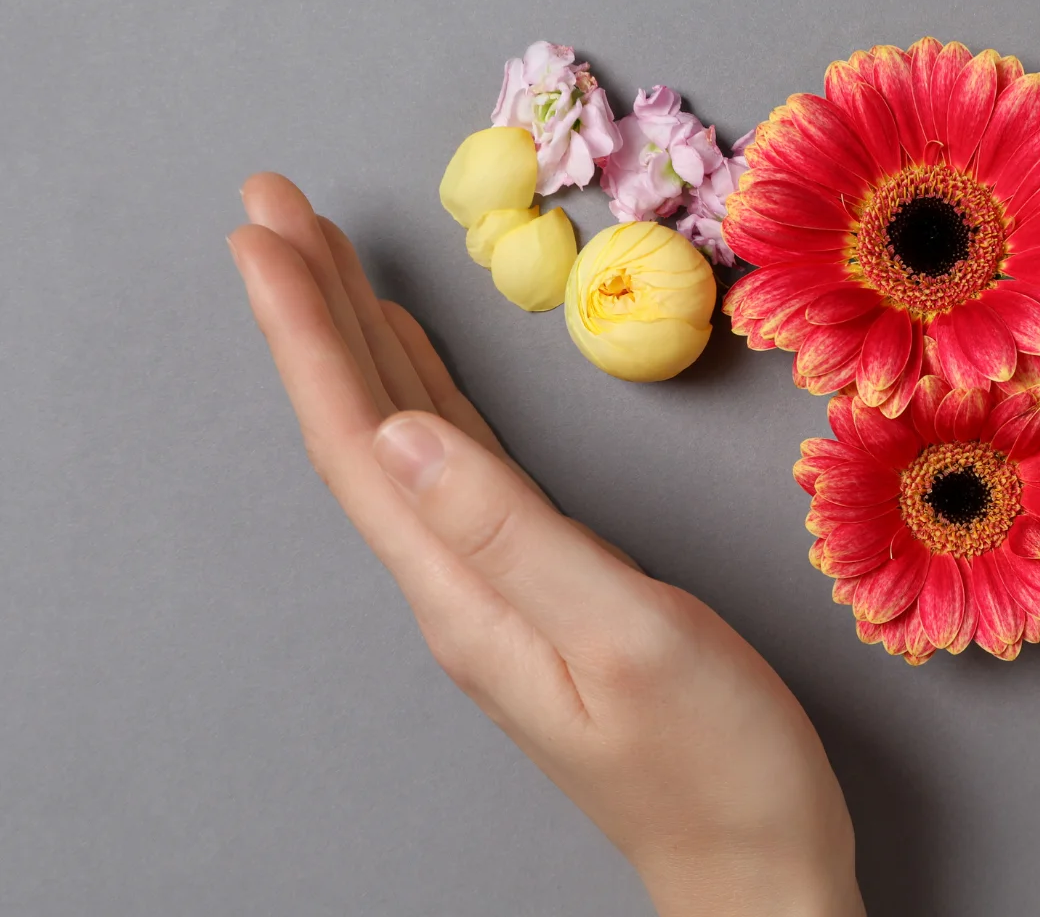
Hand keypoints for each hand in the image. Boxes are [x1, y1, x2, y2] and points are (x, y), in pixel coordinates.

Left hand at [228, 175, 862, 916]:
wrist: (755, 864)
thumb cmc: (715, 763)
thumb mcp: (627, 637)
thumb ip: (515, 534)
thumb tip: (407, 433)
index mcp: (466, 591)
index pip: (359, 439)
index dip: (307, 330)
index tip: (267, 232)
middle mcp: (460, 586)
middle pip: (363, 429)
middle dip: (314, 312)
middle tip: (276, 205)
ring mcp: (496, 590)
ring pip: (406, 442)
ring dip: (361, 345)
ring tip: (329, 260)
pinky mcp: (542, 590)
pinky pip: (459, 469)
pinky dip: (429, 398)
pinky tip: (419, 367)